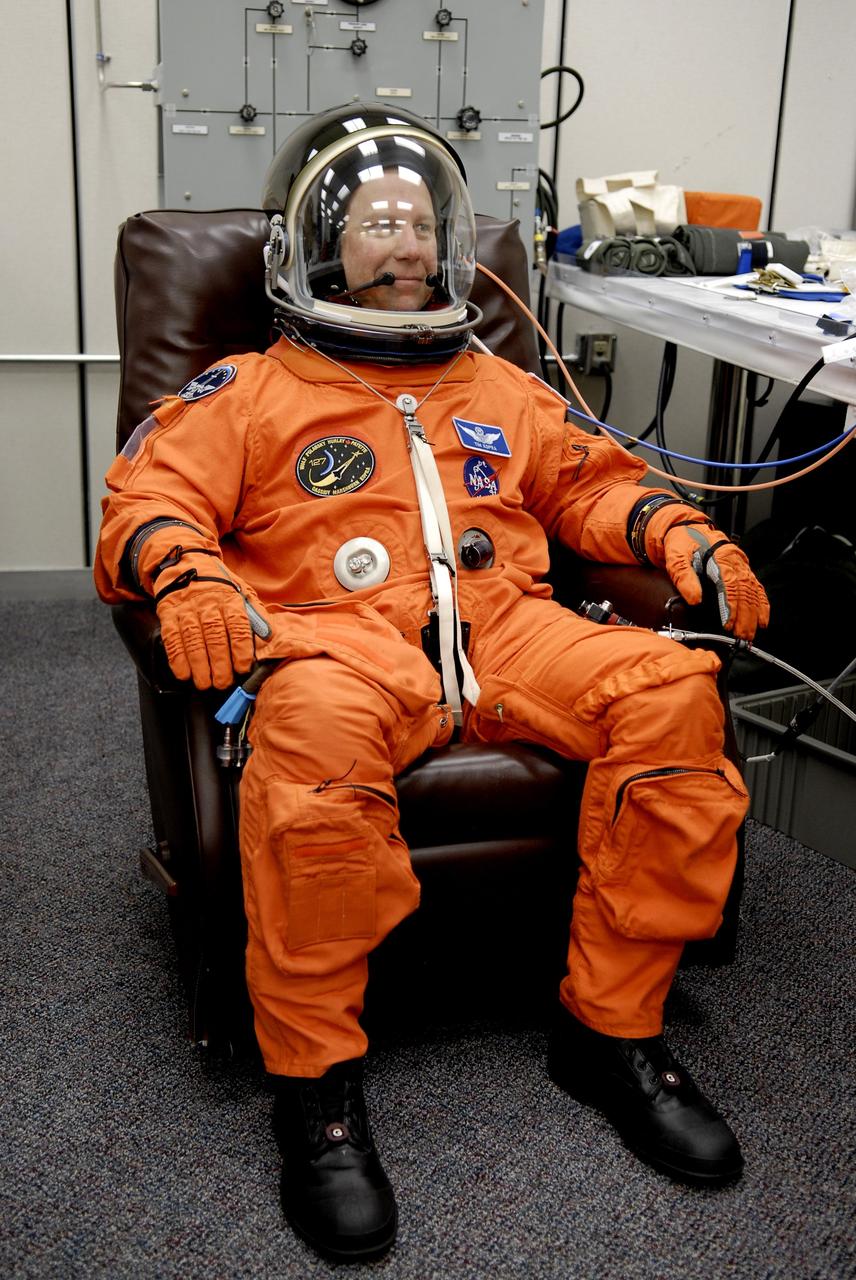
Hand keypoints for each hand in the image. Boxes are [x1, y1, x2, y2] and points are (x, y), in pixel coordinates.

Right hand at [155, 566, 269, 688]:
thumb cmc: (220, 587)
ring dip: (199, 665)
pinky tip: (184, 674)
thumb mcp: (243, 593)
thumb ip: (257, 616)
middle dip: (220, 663)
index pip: (237, 625)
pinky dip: (177, 658)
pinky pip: (172, 638)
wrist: (186, 566)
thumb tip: (271, 636)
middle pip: (215, 635)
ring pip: (193, 639)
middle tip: (223, 682)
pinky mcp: (168, 614)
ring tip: (205, 683)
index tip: (242, 668)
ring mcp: (187, 608)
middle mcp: (208, 603)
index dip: (240, 648)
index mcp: (230, 599)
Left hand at [663, 525, 769, 639]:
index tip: (728, 624)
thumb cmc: (681, 541)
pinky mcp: (742, 569)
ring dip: (754, 615)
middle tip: (741, 637)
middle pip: (745, 591)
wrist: (685, 527)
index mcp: (721, 555)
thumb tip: (695, 600)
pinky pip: (757, 588)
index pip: (730, 584)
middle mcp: (735, 560)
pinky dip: (761, 605)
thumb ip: (684, 576)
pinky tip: (762, 620)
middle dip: (745, 616)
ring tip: (750, 635)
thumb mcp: (676, 556)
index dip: (731, 606)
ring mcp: (741, 564)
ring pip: (753, 591)